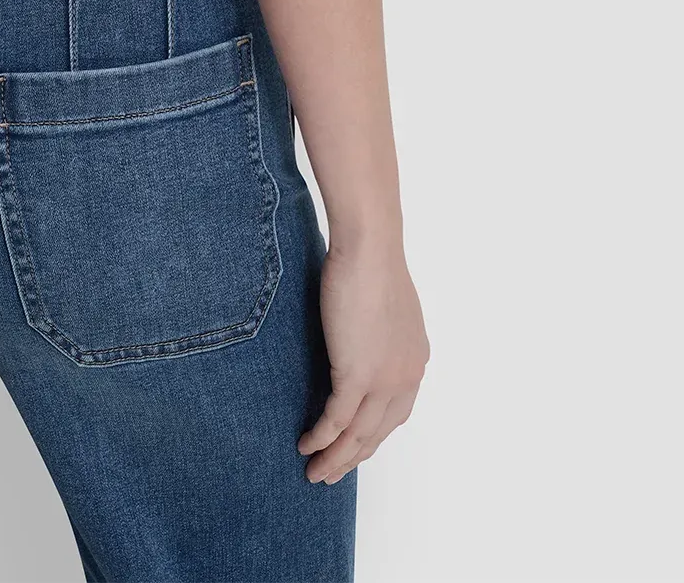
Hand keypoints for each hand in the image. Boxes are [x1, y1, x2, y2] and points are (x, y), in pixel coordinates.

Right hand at [298, 236, 428, 482]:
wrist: (370, 248)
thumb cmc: (372, 262)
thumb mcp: (385, 307)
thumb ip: (380, 333)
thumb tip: (362, 339)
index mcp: (415, 361)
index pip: (395, 413)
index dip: (372, 435)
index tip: (352, 446)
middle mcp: (406, 378)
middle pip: (378, 432)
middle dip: (353, 457)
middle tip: (331, 473)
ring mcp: (384, 380)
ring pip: (358, 434)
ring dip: (335, 458)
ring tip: (315, 473)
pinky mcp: (357, 375)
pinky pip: (337, 419)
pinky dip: (321, 437)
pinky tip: (306, 446)